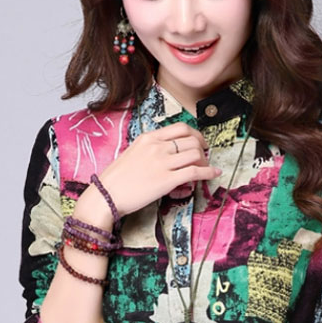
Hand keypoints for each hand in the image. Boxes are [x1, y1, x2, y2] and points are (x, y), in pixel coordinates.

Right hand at [91, 122, 221, 217]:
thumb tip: (168, 152)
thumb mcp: (133, 153)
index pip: (180, 128)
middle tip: (204, 157)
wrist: (107, 195)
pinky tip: (214, 174)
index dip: (195, 134)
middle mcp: (157, 147)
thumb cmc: (117, 178)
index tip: (199, 142)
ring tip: (206, 168)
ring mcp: (163, 163)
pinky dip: (209, 172)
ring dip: (206, 161)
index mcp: (149, 138)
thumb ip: (150, 149)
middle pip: (191, 140)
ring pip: (195, 154)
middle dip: (202, 148)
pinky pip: (195, 172)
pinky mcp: (167, 180)